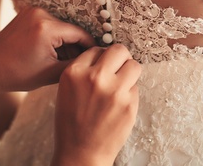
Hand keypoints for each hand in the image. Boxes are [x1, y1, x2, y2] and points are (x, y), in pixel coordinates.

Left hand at [0, 7, 95, 92]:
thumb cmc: (17, 74)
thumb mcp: (51, 73)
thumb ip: (75, 64)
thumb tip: (93, 60)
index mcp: (47, 28)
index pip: (80, 34)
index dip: (90, 47)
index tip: (97, 59)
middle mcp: (41, 13)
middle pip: (69, 30)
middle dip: (75, 46)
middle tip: (79, 64)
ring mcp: (32, 11)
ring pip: (59, 27)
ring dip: (64, 42)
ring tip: (62, 61)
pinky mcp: (26, 13)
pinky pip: (48, 24)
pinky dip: (52, 37)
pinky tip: (50, 53)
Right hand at [52, 45, 140, 165]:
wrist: (81, 152)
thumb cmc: (72, 123)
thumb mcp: (66, 90)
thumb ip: (83, 71)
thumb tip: (104, 58)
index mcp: (74, 72)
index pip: (96, 49)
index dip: (101, 58)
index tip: (103, 66)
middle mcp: (95, 77)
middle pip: (119, 50)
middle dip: (121, 58)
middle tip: (119, 68)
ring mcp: (114, 91)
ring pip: (134, 65)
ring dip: (130, 73)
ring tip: (122, 84)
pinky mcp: (129, 104)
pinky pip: (136, 88)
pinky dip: (130, 93)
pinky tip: (119, 105)